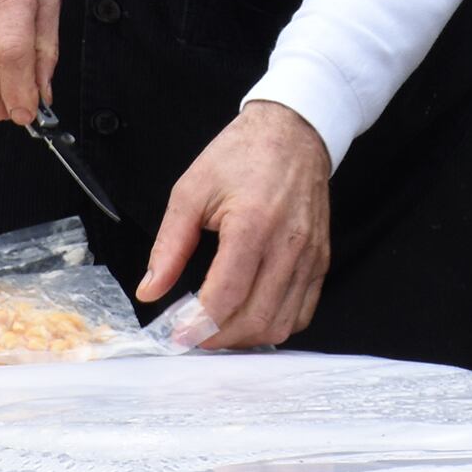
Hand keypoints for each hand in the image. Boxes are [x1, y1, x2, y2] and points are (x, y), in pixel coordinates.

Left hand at [140, 100, 331, 346]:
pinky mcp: (320, 260)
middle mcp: (288, 244)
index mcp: (253, 224)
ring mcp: (310, 255)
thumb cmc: (242, 155)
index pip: (226, 296)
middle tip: (193, 335)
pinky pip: (302, 313)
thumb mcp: (191, 191)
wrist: (293, 133)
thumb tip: (150, 290)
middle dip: (218, 339)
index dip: (198, 325)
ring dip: (246, 338)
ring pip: (281, 324)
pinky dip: (274, 325)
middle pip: (255, 318)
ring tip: (219, 329)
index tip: (176, 336)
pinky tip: (249, 315)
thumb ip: (169, 245)